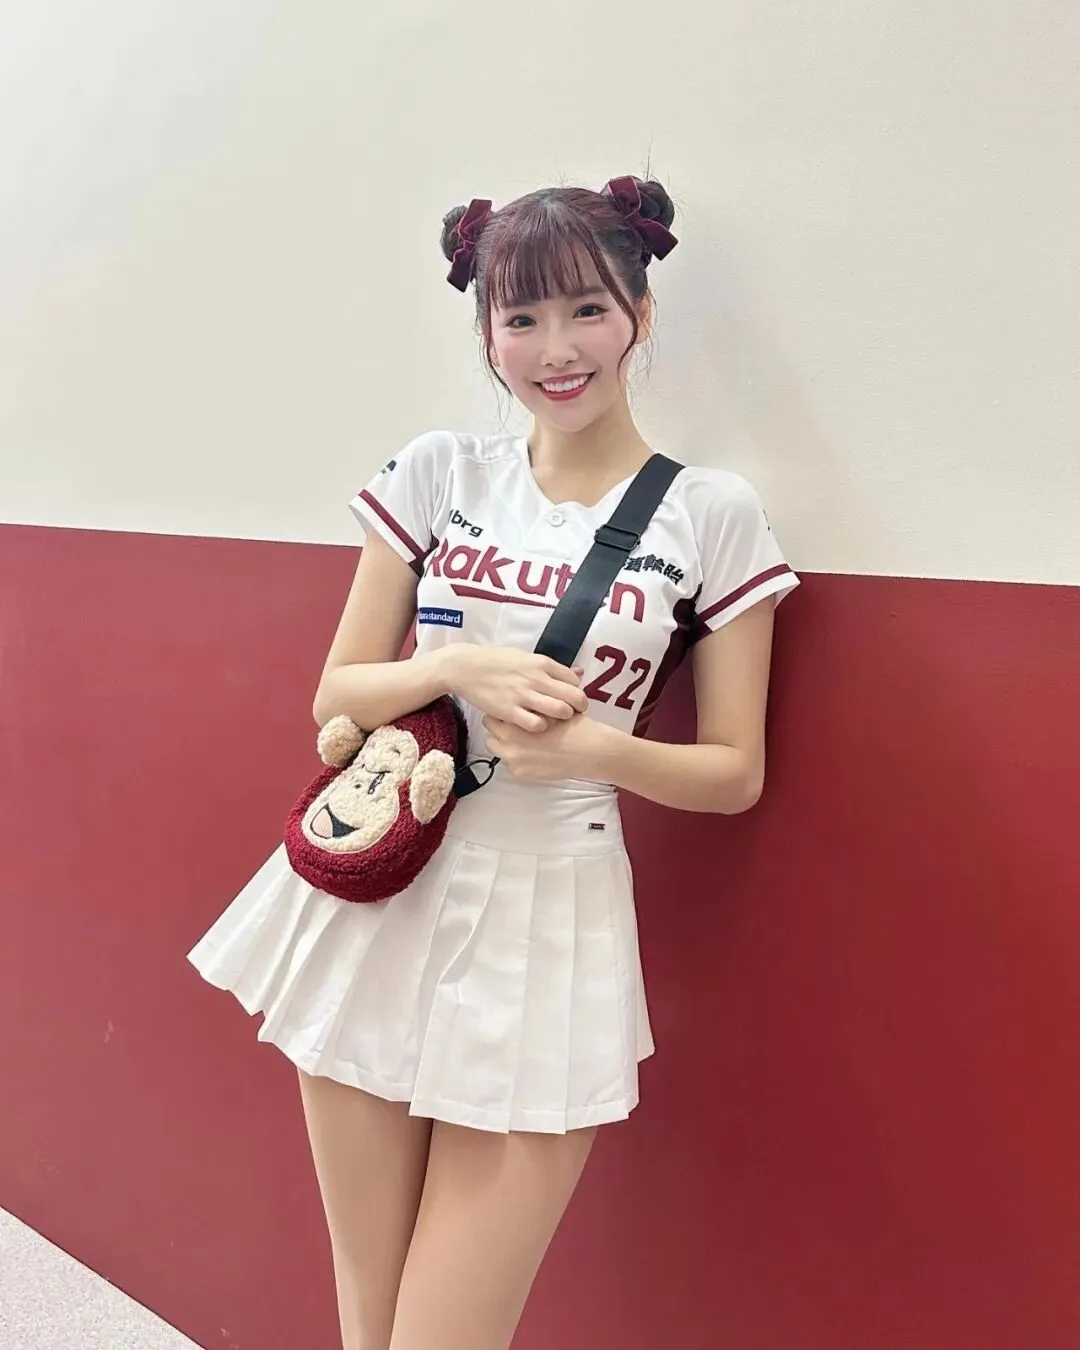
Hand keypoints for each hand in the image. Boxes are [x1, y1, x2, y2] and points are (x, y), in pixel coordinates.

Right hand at [443, 645, 587, 731]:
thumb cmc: (495, 661)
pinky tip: (536, 725)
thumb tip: (578, 673)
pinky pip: (537, 724)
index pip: (574, 680)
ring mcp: (523, 695)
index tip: (572, 699)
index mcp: (541, 663)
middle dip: (578, 708)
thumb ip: (551, 668)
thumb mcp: (525, 657)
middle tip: (573, 713)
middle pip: (574, 697)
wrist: (465, 667)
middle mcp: (536, 678)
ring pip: (560, 711)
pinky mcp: (510, 711)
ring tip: (555, 720)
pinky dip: (542, 727)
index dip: (576, 692)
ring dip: (562, 718)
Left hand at [481, 710, 616, 782]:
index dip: (504, 710)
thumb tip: (523, 692)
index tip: (512, 710)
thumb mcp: (552, 705)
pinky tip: (534, 753)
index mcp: (514, 722)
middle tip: (518, 724)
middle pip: (490, 730)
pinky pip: (510, 764)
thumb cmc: (574, 726)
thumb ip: (533, 700)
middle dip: (501, 725)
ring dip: (505, 742)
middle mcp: (508, 742)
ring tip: (524, 739)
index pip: (493, 712)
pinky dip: (518, 758)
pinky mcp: (521, 774)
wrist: (591, 751)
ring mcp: (513, 760)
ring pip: (496, 747)